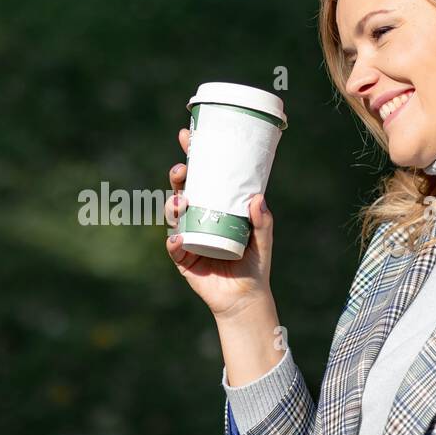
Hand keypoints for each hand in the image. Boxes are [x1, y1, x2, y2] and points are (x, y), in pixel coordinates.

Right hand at [164, 126, 275, 319]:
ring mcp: (188, 236)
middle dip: (178, 177)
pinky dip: (175, 241)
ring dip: (173, 205)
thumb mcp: (263, 238)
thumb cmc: (255, 263)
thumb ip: (262, 220)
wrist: (245, 297)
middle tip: (182, 170)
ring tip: (181, 202)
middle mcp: (198, 218)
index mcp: (215, 207)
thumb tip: (257, 198)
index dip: (193, 157)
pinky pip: (174, 246)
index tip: (188, 136)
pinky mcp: (183, 258)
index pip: (202, 177)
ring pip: (173, 215)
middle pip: (182, 190)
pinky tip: (180, 237)